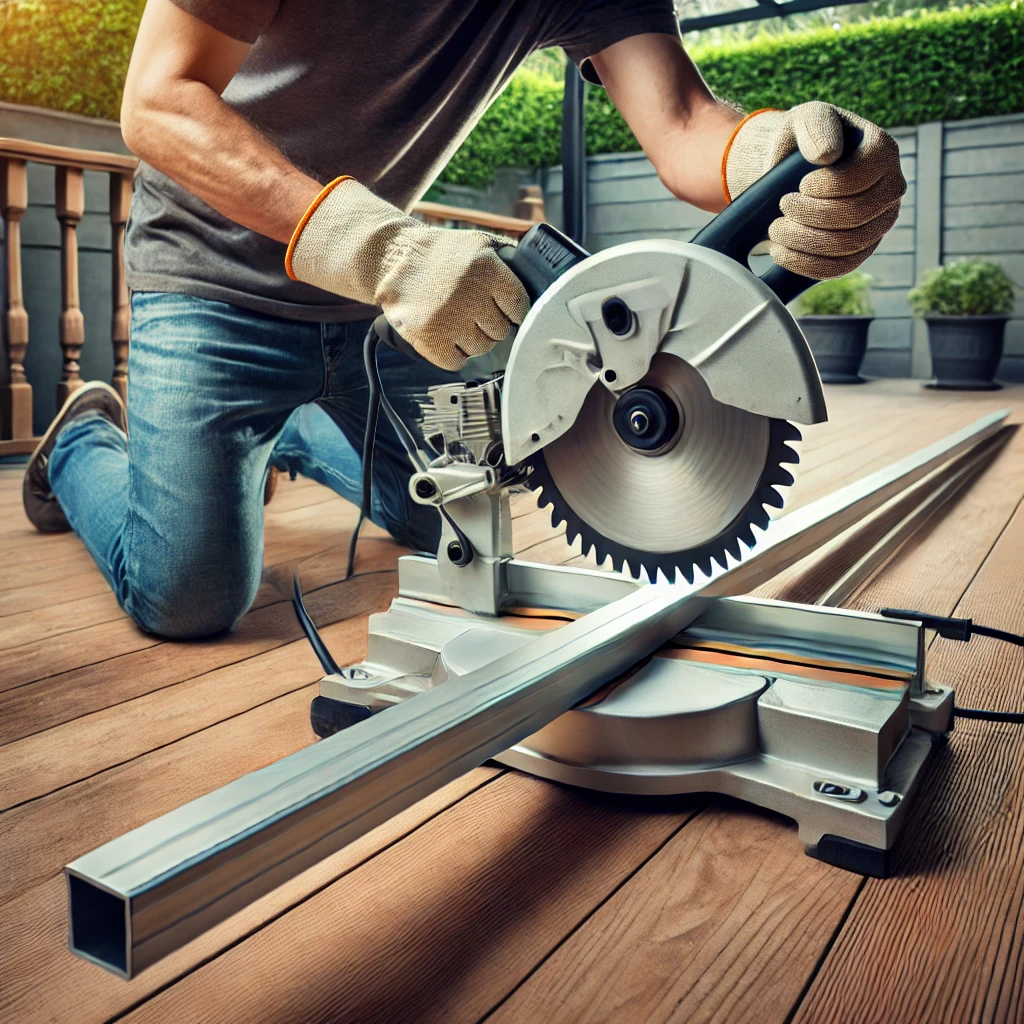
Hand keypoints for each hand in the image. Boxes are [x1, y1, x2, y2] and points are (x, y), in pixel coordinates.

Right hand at [286, 178, 528, 369]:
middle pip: (500, 332)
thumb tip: (543, 275)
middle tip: (472, 311)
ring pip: (480, 349)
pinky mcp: (427, 338)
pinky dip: (452, 354)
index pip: (519, 307)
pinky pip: (456, 362)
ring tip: (456, 320)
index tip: (502, 308)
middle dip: (489, 323)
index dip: (511, 309)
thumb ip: (511, 258)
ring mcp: (448, 319)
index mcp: (488, 270)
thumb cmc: (441, 254)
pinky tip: (445, 334)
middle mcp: (470, 295)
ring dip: (471, 339)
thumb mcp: (479, 243)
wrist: (391, 258)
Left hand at [724, 102, 905, 278]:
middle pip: (855, 216)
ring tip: (776, 229)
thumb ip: (816, 125)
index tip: (801, 184)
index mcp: (883, 152)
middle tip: (782, 206)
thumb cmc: (801, 141)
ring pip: (847, 247)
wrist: (789, 170)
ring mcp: (878, 223)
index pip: (864, 177)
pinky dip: (805, 264)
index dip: (828, 186)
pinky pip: (839, 268)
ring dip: (803, 241)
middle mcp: (889, 189)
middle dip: (809, 216)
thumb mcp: (804, 119)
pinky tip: (781, 252)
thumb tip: (827, 154)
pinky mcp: (860, 249)